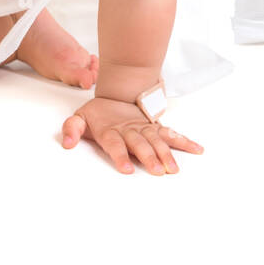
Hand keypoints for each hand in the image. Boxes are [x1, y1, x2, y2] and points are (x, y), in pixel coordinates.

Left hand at [61, 97, 202, 174]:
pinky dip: (184, 141)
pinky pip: (171, 134)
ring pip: (157, 140)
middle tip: (156, 172)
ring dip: (166, 154)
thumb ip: (71, 129)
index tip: (126, 169)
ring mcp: (144, 128)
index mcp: (110, 130)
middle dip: (149, 157)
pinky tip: (197, 149)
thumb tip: (66, 144)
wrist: (117, 92)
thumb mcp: (79, 118)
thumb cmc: (97, 113)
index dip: (120, 156)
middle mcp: (129, 130)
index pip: (115, 144)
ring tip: (173, 169)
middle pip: (140, 144)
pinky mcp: (155, 128)